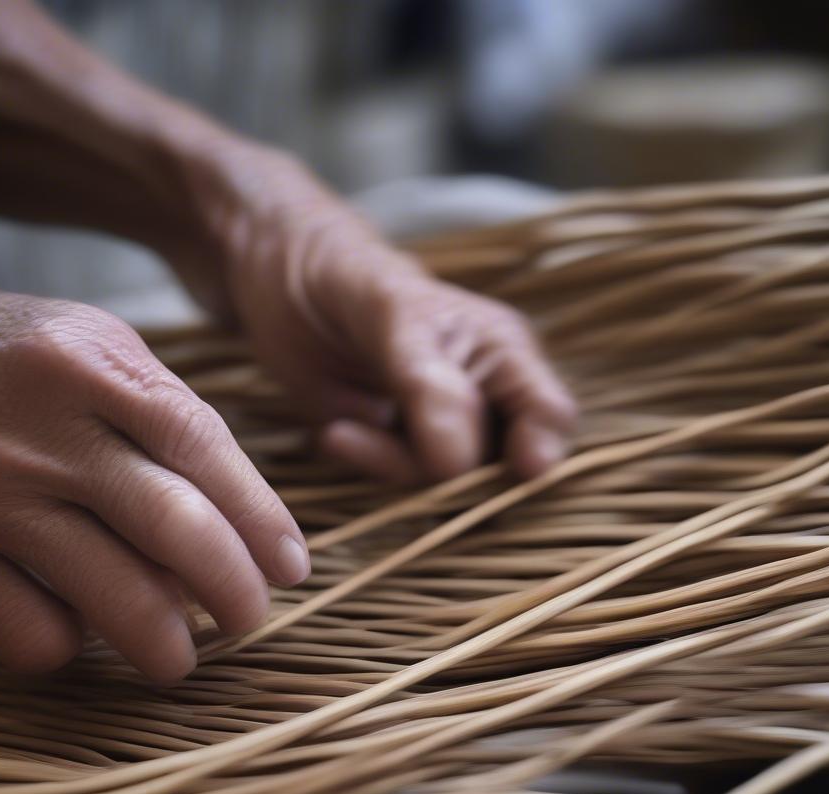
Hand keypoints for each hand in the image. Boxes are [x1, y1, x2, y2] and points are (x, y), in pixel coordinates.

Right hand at [0, 276, 307, 681]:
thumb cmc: (3, 356)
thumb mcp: (90, 346)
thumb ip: (165, 415)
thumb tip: (239, 519)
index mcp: (91, 366)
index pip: (202, 447)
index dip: (261, 518)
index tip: (292, 566)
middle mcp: (41, 431)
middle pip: (172, 525)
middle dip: (233, 588)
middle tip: (252, 617)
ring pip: (110, 593)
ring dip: (165, 642)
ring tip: (180, 656)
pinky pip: (29, 629)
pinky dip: (66, 646)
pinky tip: (75, 630)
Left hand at [180, 149, 577, 483]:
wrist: (278, 278)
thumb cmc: (345, 275)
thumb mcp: (390, 314)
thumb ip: (431, 386)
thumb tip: (461, 465)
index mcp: (504, 352)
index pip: (551, 417)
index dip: (540, 453)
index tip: (508, 472)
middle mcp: (486, 395)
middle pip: (503, 466)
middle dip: (451, 472)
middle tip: (394, 445)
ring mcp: (442, 427)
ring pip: (447, 483)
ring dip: (393, 464)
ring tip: (344, 427)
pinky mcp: (397, 448)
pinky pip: (398, 480)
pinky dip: (367, 462)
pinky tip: (335, 431)